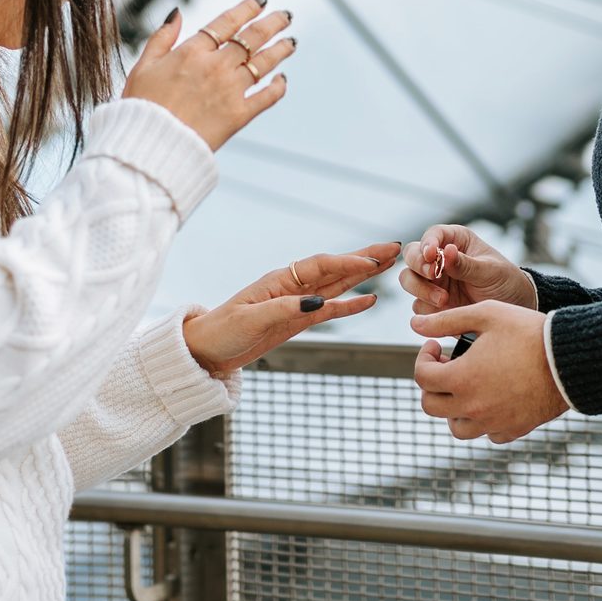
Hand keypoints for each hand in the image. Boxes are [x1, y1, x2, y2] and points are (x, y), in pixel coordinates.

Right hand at [122, 0, 294, 150]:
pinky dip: (278, 86)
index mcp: (192, 51)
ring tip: (291, 42)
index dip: (248, 8)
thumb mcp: (143, 66)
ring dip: (281, 49)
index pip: (228, 22)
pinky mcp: (240, 115)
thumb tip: (177, 12)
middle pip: (253, 38)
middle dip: (273, 23)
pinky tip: (282, 80)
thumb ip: (162, 37)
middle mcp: (216, 66)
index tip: (261, 1)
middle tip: (286, 16)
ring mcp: (230, 90)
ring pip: (264, 63)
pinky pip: (267, 96)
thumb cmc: (142, 108)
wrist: (151, 147)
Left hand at [183, 241, 402, 374]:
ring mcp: (297, 303)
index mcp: (279, 280)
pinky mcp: (297, 320)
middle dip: (365, 258)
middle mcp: (292, 286)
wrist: (205, 352)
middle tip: (396, 248)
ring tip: (390, 264)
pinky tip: (369, 299)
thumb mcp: (251, 320)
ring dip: (363, 274)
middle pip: (335, 268)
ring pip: (337, 285)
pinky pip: (330, 309)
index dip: (349, 264)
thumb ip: (284, 309)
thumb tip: (318, 302)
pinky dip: (350, 304)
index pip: (322, 266)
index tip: (375, 263)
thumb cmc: (221, 332)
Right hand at [399, 224, 537, 313]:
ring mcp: (434, 282)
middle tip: (433, 275)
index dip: (427, 243)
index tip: (431, 254)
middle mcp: (439, 259)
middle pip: (412, 255)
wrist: (514, 309)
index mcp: (455, 241)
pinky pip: (418, 306)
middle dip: (418, 265)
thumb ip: (466, 264)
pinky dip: (426, 310)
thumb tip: (447, 251)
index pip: (432, 234)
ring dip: (420, 290)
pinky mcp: (432, 304)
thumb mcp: (491, 271)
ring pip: (409, 280)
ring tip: (443, 300)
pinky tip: (445, 312)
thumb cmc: (506, 281)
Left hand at [410, 301, 566, 443]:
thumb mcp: (486, 314)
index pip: (422, 377)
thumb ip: (447, 320)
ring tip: (466, 386)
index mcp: (462, 379)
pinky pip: (488, 434)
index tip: (436, 346)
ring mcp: (493, 422)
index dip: (423, 358)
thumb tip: (415, 324)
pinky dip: (483, 420)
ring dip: (453, 408)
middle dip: (432, 384)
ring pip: (457, 428)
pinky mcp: (514, 430)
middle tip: (447, 366)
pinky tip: (492, 398)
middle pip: (431, 406)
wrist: (571, 359)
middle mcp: (473, 407)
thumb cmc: (528, 332)